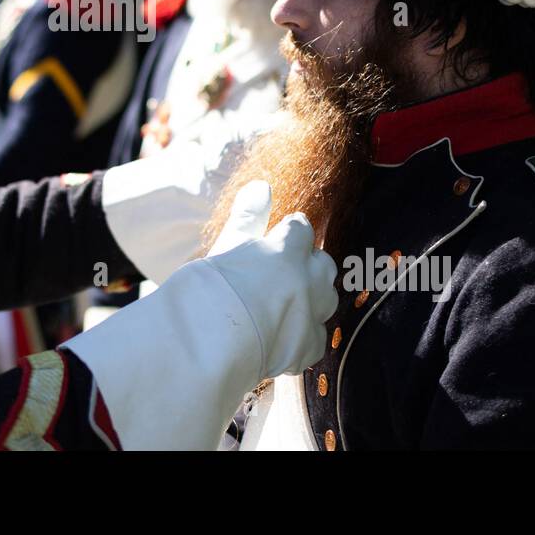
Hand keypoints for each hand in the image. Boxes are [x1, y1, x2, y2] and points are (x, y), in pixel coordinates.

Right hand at [201, 187, 337, 379]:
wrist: (207, 343)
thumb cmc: (211, 288)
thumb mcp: (227, 244)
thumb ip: (249, 215)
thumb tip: (262, 186)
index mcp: (288, 250)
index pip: (301, 228)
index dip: (289, 232)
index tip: (280, 235)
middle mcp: (308, 280)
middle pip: (324, 264)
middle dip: (309, 264)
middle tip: (285, 270)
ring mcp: (311, 315)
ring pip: (327, 299)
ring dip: (313, 297)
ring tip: (288, 301)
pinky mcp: (306, 348)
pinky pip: (316, 337)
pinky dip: (303, 335)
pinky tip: (285, 336)